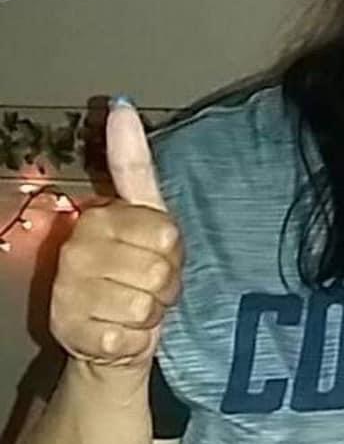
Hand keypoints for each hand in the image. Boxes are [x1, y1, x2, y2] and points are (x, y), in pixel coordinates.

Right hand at [50, 100, 181, 371]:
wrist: (114, 332)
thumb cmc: (138, 268)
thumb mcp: (146, 214)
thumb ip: (132, 163)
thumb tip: (120, 104)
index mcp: (97, 219)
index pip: (165, 232)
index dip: (174, 249)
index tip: (162, 251)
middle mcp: (75, 253)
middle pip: (158, 269)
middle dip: (167, 283)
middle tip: (151, 284)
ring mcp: (69, 295)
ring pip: (145, 304)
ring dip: (153, 312)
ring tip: (138, 307)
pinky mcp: (73, 335)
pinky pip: (130, 337)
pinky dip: (137, 339)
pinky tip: (123, 332)